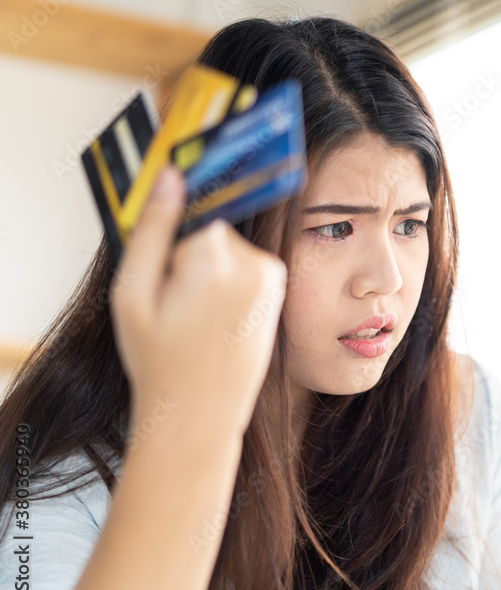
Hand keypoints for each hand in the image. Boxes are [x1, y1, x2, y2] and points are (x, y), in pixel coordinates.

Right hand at [109, 165, 286, 438]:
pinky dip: (225, 282)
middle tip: (171, 301)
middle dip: (184, 252)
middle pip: (208, 229)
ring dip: (206, 269)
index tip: (162, 257)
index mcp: (215, 258)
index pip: (189, 208)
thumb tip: (170, 175)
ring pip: (225, 248)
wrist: (200, 414)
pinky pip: (243, 266)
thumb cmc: (160, 361)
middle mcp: (253, 262)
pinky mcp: (278, 290)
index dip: (167, 233)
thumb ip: (151, 228)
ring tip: (193, 315)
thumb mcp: (133, 293)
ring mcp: (271, 277)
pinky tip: (213, 319)